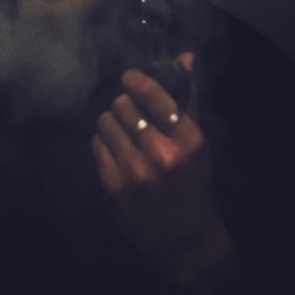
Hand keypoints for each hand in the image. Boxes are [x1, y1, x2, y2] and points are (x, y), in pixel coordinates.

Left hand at [92, 53, 235, 287]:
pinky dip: (104, 143)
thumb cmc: (193, 182)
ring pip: (105, 121)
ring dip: (112, 123)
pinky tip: (117, 152)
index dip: (136, 80)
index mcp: (188, 140)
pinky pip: (96, 143)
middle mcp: (161, 154)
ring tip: (123, 134)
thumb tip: (185, 55)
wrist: (184, 239)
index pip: (152, 94)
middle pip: (123, 105)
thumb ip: (188, 96)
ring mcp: (134, 171)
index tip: (130, 78)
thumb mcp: (198, 141)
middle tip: (130, 114)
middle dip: (125, 105)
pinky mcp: (112, 186)